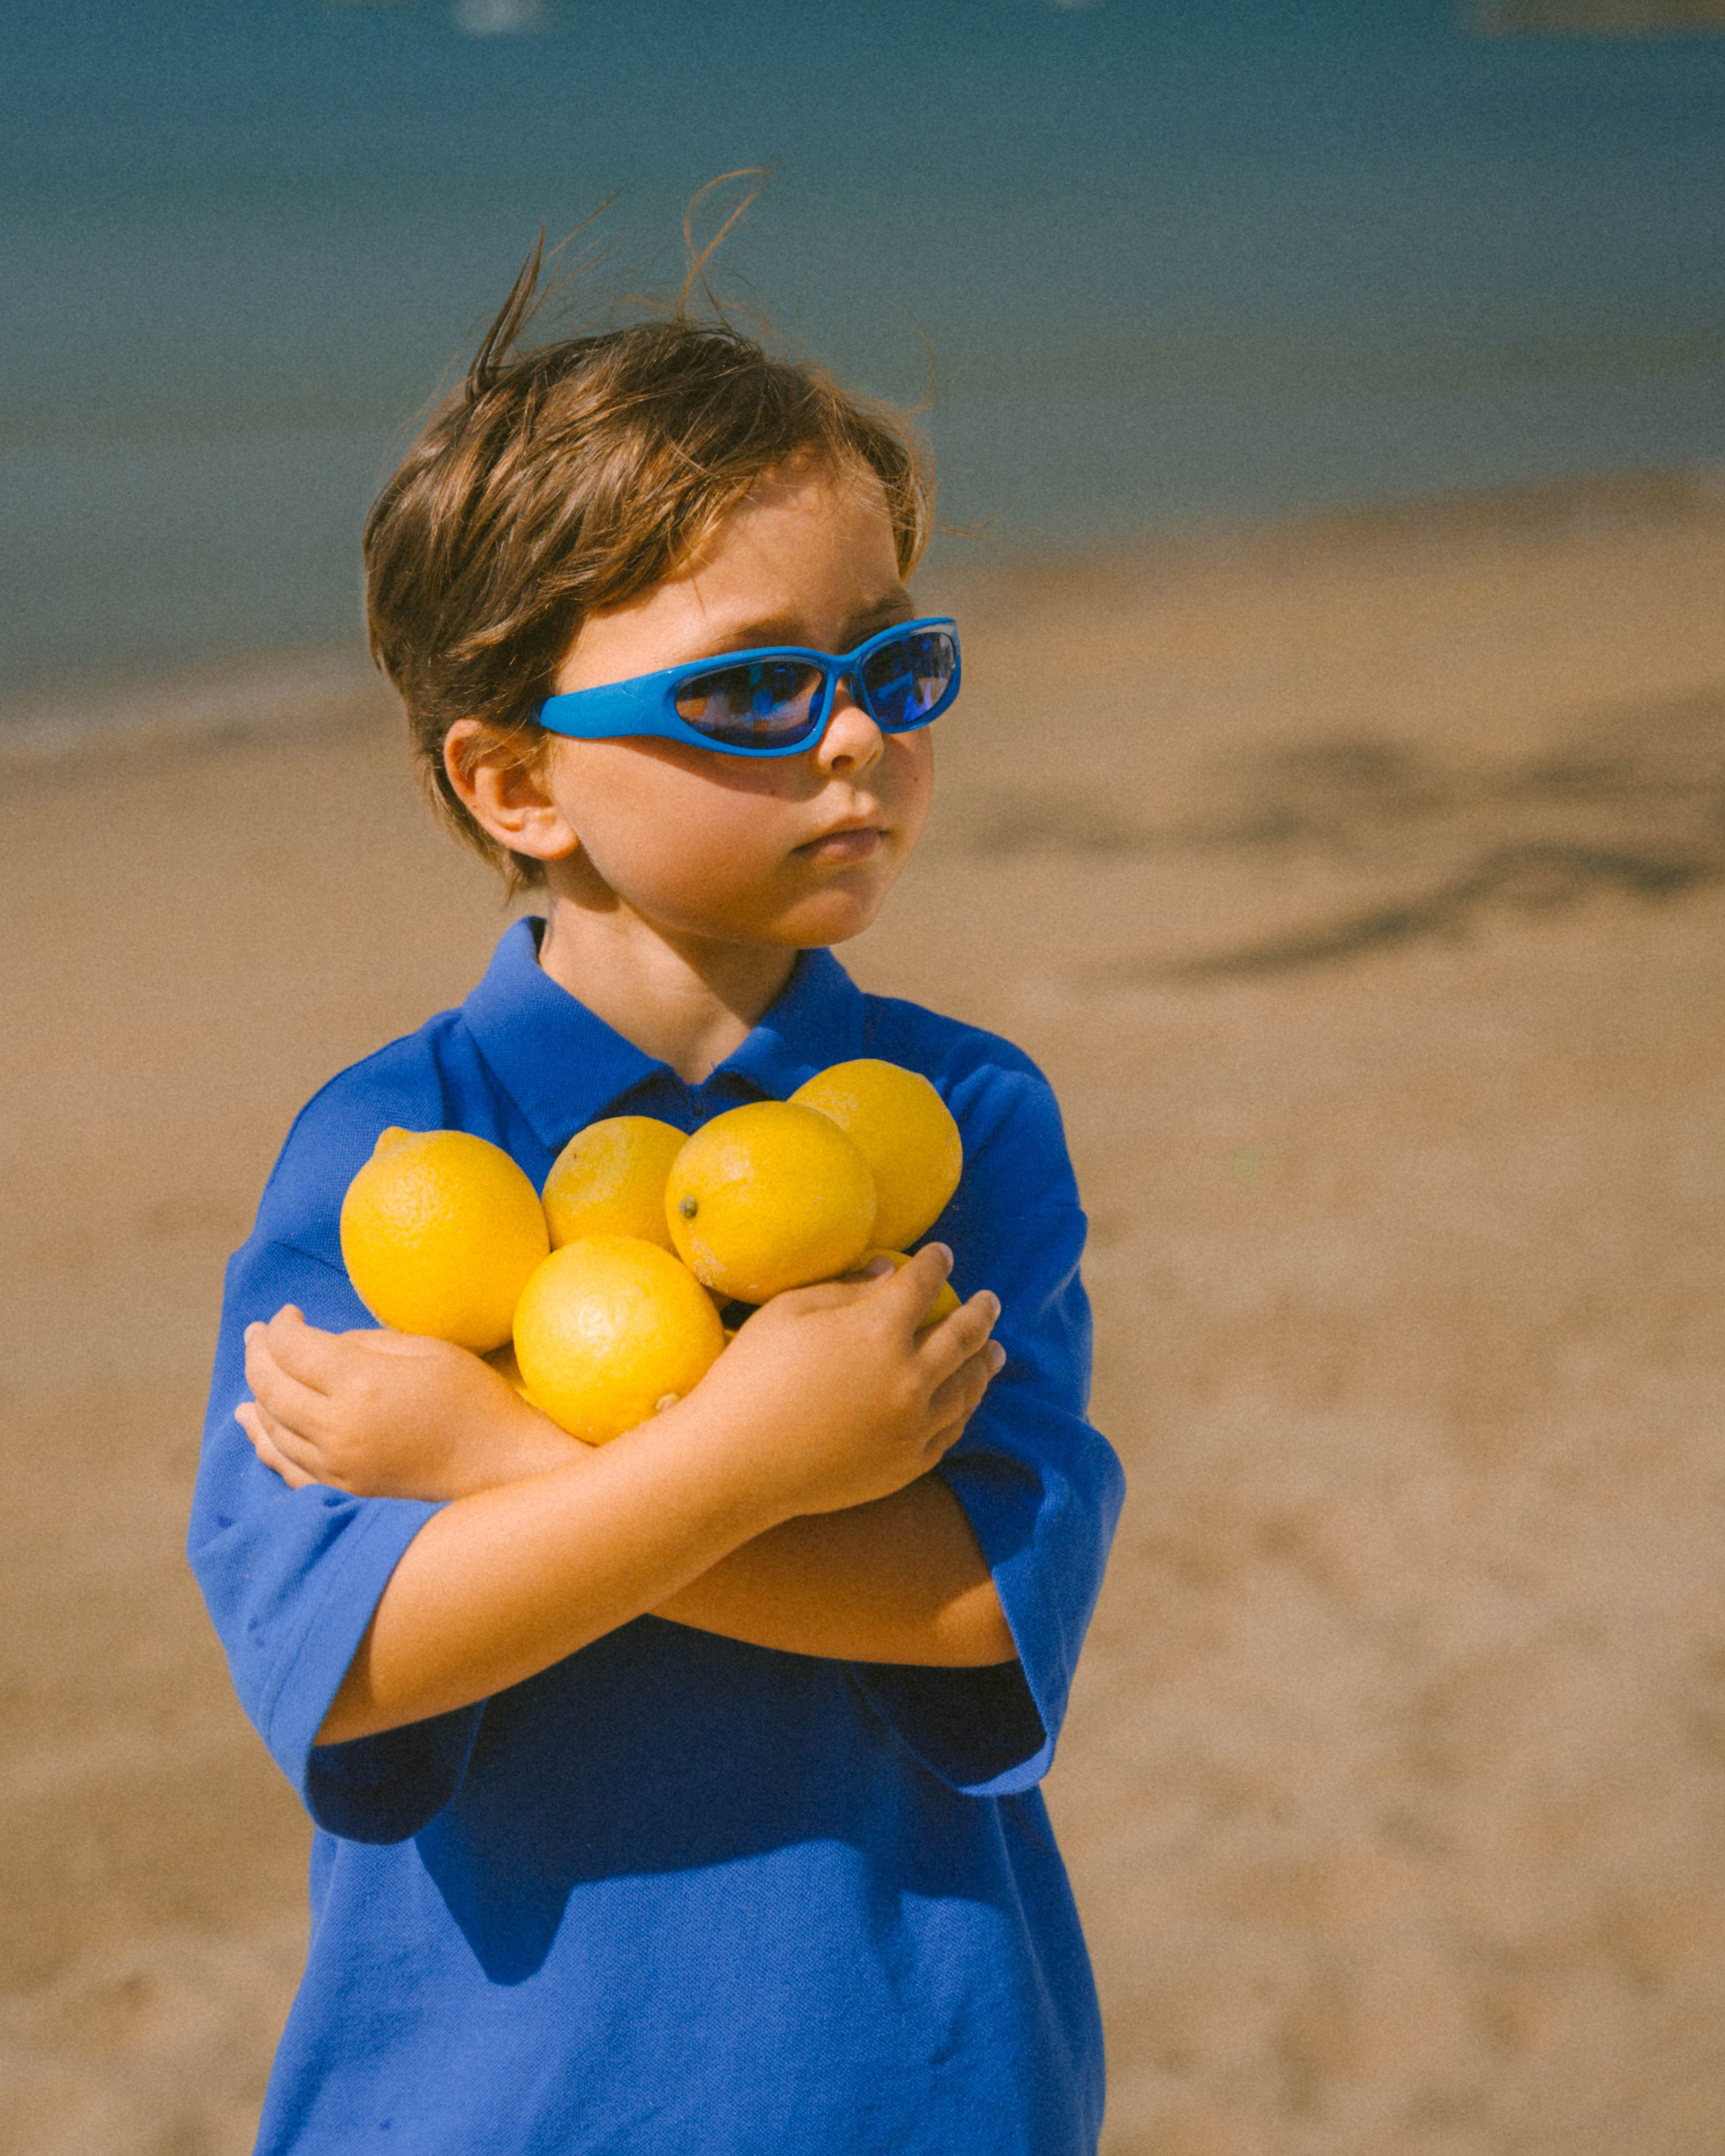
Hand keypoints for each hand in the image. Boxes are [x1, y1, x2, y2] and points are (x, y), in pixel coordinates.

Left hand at [236, 1306, 587, 1501]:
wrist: (502, 1469)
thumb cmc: (474, 1400)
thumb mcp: (427, 1350)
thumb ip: (365, 1342)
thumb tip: (320, 1346)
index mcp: (362, 1385)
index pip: (293, 1348)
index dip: (282, 1326)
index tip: (288, 1313)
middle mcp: (339, 1429)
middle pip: (271, 1386)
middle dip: (258, 1353)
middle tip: (257, 1333)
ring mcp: (338, 1467)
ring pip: (271, 1427)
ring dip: (255, 1394)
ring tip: (253, 1367)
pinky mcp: (344, 1491)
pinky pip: (285, 1465)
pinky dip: (263, 1441)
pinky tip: (253, 1423)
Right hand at [659, 1244, 1003, 1522]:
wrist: (733, 1465)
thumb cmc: (749, 1378)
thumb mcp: (787, 1313)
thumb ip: (844, 1289)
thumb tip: (888, 1274)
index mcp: (878, 1331)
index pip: (923, 1285)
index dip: (936, 1264)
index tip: (943, 1255)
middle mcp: (908, 1378)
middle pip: (962, 1336)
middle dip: (980, 1313)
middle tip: (992, 1300)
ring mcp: (912, 1426)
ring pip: (966, 1388)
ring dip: (984, 1364)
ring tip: (994, 1351)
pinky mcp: (906, 1464)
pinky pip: (949, 1431)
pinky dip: (963, 1409)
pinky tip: (964, 1400)